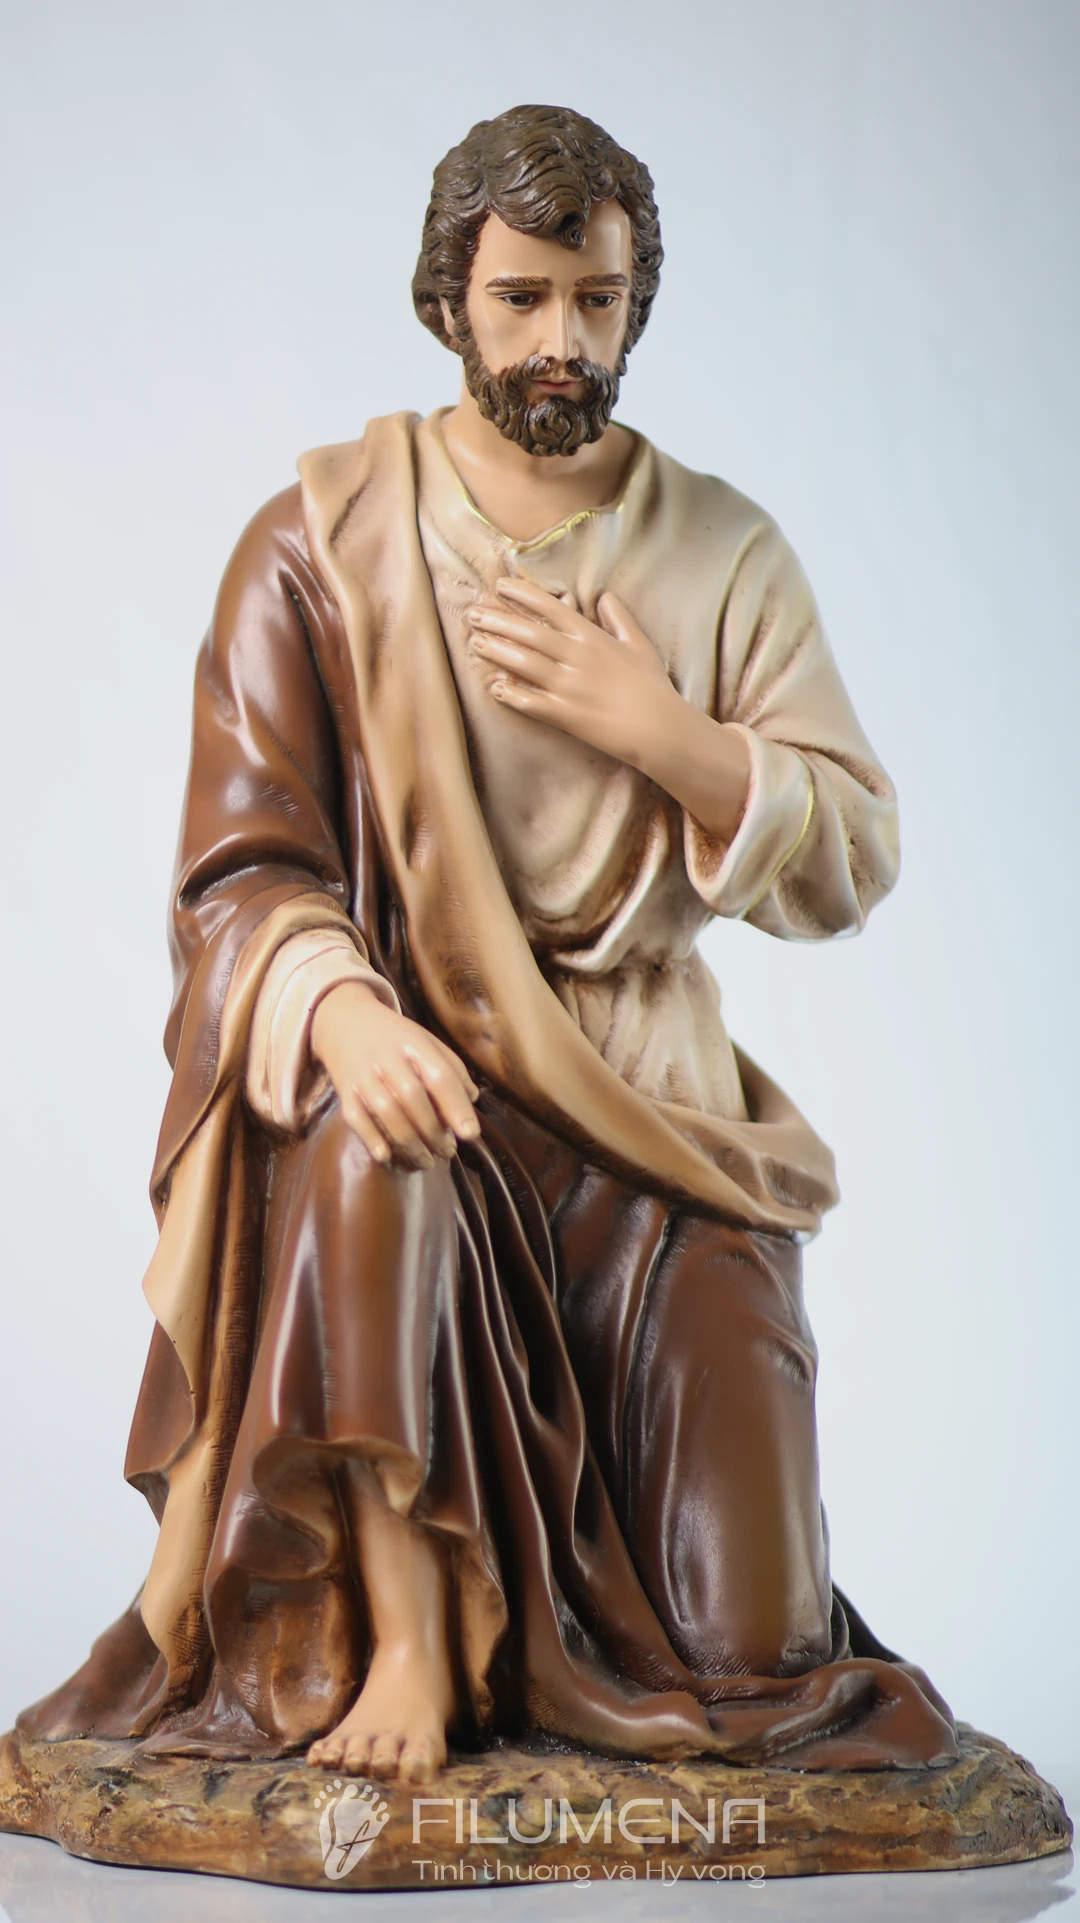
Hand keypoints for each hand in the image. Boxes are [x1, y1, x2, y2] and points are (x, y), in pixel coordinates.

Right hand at [310, 981, 480, 1169]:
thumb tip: (472, 1099)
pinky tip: (388, 1156)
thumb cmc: (395, 1037)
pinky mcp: (345, 1091)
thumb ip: (451, 1067)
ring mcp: (363, 1074)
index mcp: (414, 1043)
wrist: (344, 1021)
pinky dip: (372, 1139)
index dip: (456, 1106)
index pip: (439, 1076)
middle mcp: (387, 1058)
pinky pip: (356, 1118)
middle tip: (448, 1151)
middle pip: (413, 1097)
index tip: (470, 1133)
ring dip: (409, 1143)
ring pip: (387, 1112)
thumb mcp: (426, 1040)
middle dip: (433, 1131)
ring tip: (427, 1161)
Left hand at [465, 578, 676, 765]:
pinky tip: (494, 687)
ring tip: (475, 642)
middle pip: (529, 632)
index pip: (551, 607)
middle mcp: (577, 657)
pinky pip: (531, 702)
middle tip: (473, 613)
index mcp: (593, 637)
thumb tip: (605, 596)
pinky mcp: (566, 715)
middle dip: (498, 620)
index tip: (500, 585)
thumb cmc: (652, 687)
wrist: (660, 728)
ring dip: (497, 651)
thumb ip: (619, 618)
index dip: (523, 594)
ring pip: (524, 663)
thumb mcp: (639, 645)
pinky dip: (511, 694)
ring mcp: (569, 687)